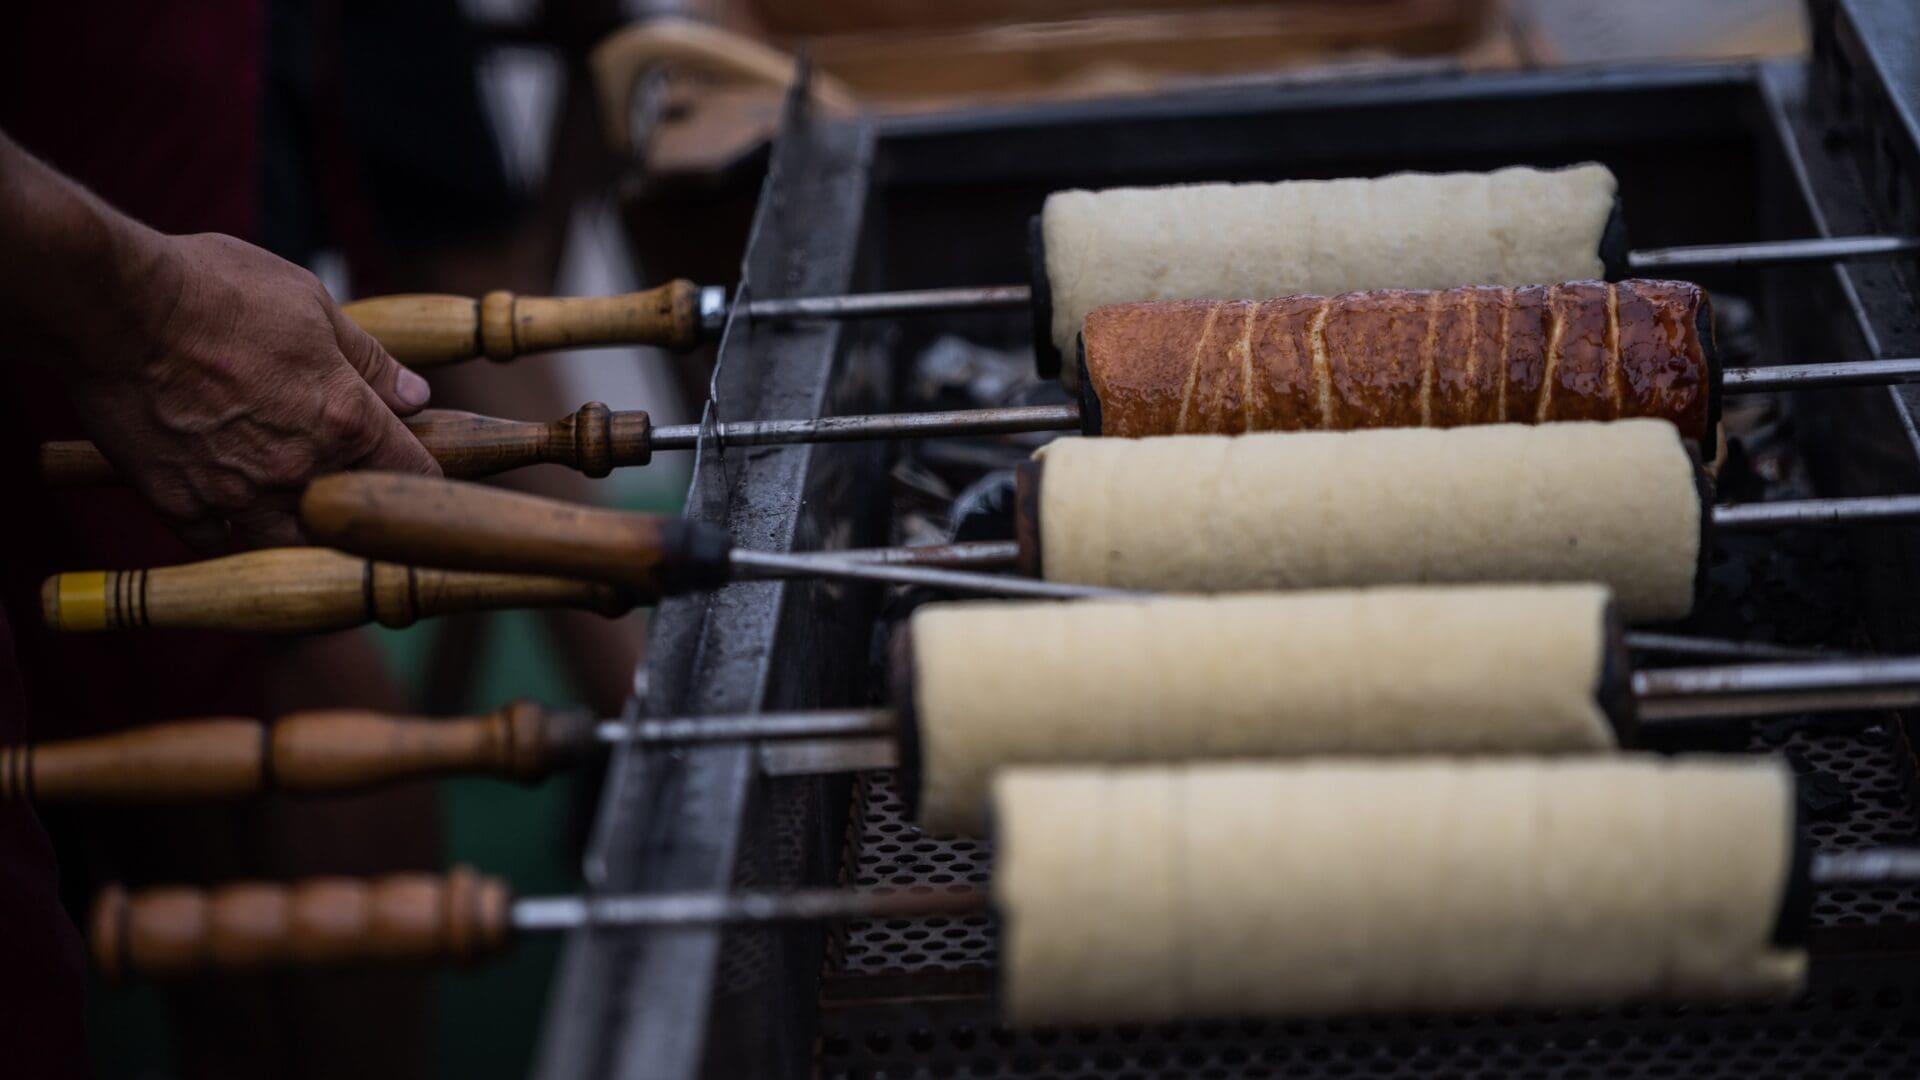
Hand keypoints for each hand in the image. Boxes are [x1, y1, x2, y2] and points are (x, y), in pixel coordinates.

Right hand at [61, 233, 441, 550]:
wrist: (112, 305)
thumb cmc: (214, 290)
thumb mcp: (311, 304)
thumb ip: (369, 360)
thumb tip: (416, 396)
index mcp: (347, 419)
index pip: (415, 474)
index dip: (421, 475)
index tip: (413, 470)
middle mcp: (300, 470)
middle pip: (355, 523)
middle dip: (358, 511)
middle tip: (349, 492)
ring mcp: (238, 494)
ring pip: (289, 546)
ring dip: (298, 532)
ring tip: (292, 505)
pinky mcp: (178, 504)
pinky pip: (216, 543)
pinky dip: (227, 531)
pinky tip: (227, 508)